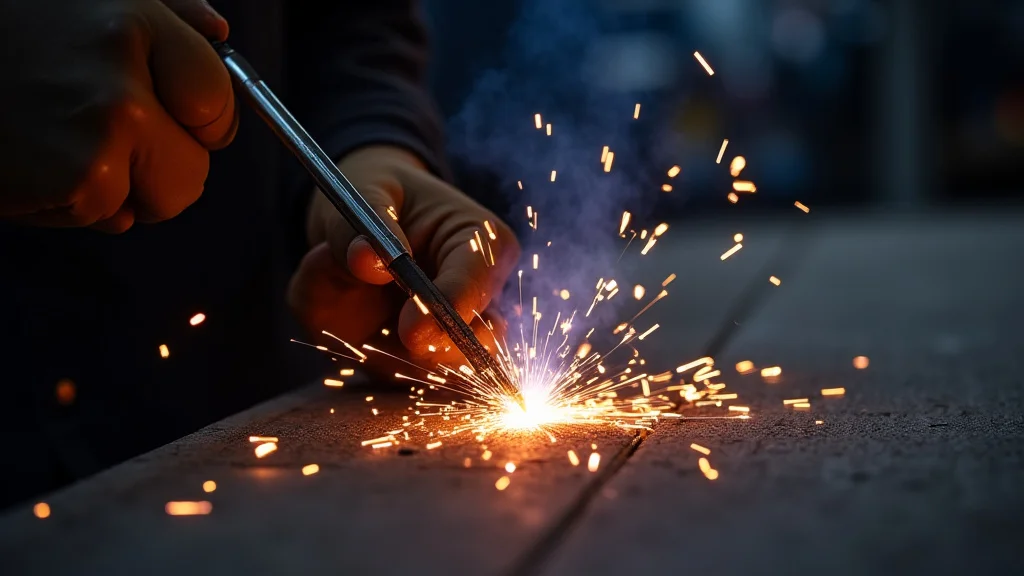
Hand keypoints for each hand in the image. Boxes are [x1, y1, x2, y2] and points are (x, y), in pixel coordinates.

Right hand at [0, 0, 235, 231]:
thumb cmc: (0, 28)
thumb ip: (163, 15)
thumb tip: (217, 35)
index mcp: (132, 22)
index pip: (219, 99)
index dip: (203, 121)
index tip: (181, 120)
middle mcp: (126, 78)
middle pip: (196, 171)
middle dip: (163, 170)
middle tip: (109, 141)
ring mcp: (101, 134)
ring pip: (153, 202)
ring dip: (114, 188)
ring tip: (53, 141)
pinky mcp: (73, 183)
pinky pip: (103, 217)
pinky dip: (71, 203)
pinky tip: (31, 162)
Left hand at [287, 146, 520, 365]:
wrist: (365, 214)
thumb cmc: (375, 193)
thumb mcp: (361, 191)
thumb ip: (356, 226)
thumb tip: (367, 261)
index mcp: (480, 241)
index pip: (480, 282)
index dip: (452, 309)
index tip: (414, 329)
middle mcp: (477, 293)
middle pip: (477, 343)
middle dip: (436, 351)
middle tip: (399, 341)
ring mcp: (452, 330)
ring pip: (439, 371)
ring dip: (392, 358)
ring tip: (359, 329)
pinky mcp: (420, 356)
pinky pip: (398, 375)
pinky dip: (367, 359)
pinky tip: (354, 334)